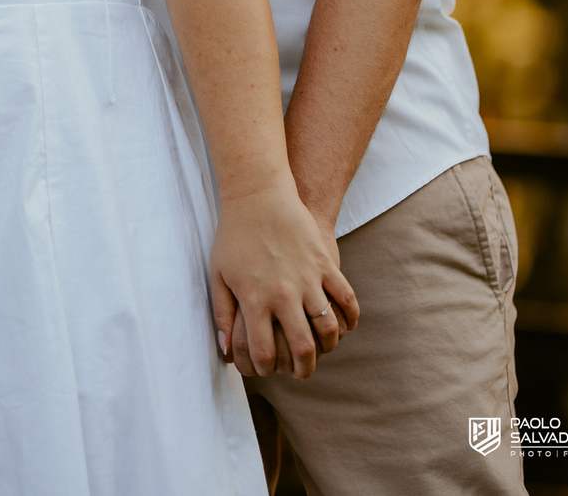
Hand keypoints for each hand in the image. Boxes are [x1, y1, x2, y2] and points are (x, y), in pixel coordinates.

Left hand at [210, 184, 358, 380]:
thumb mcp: (217, 275)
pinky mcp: (325, 263)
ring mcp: (307, 278)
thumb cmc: (233, 235)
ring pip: (328, 328)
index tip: (266, 368)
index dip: (265, 368)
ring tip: (322, 349)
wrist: (258, 194)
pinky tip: (344, 324)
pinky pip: (346, 298)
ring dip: (328, 346)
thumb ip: (222, 315)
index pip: (263, 353)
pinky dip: (350, 317)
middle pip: (302, 349)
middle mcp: (283, 293)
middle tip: (302, 372)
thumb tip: (225, 351)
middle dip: (303, 369)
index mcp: (254, 299)